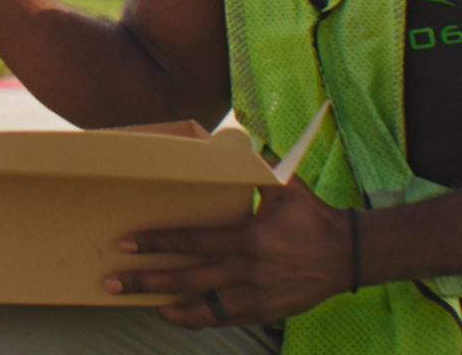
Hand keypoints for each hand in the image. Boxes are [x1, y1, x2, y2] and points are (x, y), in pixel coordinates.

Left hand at [104, 177, 352, 328]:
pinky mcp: (264, 311)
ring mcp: (255, 296)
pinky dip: (197, 318)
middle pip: (188, 278)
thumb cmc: (312, 217)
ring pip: (203, 306)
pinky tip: (175, 313)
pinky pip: (223, 318)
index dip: (158, 242)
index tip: (128, 243)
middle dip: (148, 279)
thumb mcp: (285, 186)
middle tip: (114, 281)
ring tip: (138, 300)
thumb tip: (228, 143)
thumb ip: (254, 166)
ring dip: (168, 304)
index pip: (192, 241)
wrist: (348, 256)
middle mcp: (247, 271)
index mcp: (248, 238)